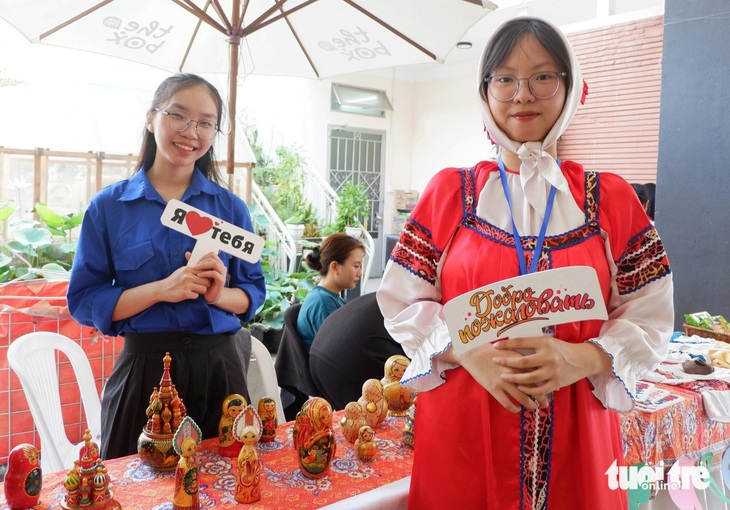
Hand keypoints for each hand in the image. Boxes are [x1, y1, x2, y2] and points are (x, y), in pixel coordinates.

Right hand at [159, 263, 210, 302]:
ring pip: (204, 289)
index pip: (204, 272)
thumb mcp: (181, 271)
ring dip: (201, 291)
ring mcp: (186, 285)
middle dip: (205, 285)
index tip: (203, 280)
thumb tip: (204, 267)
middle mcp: (187, 276)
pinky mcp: (185, 293)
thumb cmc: (173, 280)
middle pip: (206, 281)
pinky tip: (189, 295)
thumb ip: (191, 269)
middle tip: (201, 287)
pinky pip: (197, 296)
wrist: (161, 289)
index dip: (206, 277)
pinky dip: (194, 296)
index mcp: (187, 269)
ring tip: (195, 291)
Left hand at [186, 251, 226, 303]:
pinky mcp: (222, 280)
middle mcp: (222, 267)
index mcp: (217, 263)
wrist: (209, 295)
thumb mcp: (199, 271)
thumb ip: (194, 262)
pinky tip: (198, 276)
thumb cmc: (204, 282)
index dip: (203, 256)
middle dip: (202, 261)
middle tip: (194, 266)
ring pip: (215, 264)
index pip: (212, 254)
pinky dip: (205, 273)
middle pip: (213, 258)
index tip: (196, 262)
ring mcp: (223, 273)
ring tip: (195, 269)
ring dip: (204, 265)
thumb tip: (187, 253)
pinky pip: (214, 273)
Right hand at [454, 342, 539, 412]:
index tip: (551, 388)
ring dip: (530, 405)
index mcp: (519, 361)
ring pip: (522, 398)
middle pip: (533, 388)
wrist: (471, 352)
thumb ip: (521, 358)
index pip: (537, 374)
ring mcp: (503, 381)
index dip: (545, 383)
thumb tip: (535, 365)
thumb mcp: (508, 350)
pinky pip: (507, 403)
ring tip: (533, 407)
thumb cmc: (490, 349)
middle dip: (541, 397)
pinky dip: (514, 408)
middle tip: (545, 403)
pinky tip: (516, 409)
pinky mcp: (493, 388)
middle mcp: (514, 372)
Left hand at [492, 336, 610, 400]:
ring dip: (514, 378)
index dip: (507, 344)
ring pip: (529, 377)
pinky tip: (520, 387)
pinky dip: (529, 389)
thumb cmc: (560, 349)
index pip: (522, 342)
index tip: (495, 346)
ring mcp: (553, 371)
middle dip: (507, 362)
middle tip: (495, 361)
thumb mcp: (548, 341)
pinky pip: (540, 389)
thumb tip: (510, 342)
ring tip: (503, 376)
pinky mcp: (556, 382)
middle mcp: (548, 357)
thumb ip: (532, 344)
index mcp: (545, 343)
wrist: (582, 360)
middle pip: (523, 361)